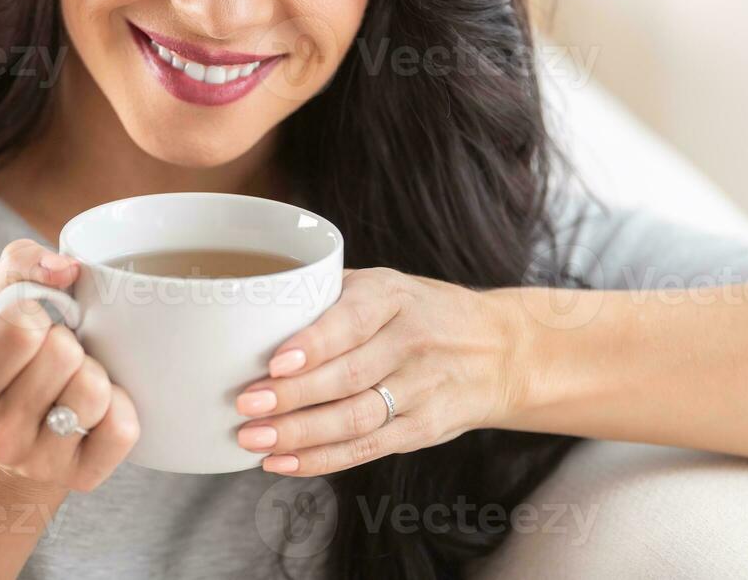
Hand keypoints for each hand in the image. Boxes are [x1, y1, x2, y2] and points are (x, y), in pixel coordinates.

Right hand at [0, 239, 139, 497]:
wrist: (0, 446)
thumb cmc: (1, 359)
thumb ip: (20, 264)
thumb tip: (67, 267)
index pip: (21, 324)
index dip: (36, 312)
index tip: (30, 325)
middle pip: (64, 353)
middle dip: (66, 341)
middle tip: (52, 357)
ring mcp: (38, 464)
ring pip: (96, 390)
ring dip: (94, 372)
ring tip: (72, 381)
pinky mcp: (81, 479)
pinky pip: (124, 427)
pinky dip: (120, 406)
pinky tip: (96, 409)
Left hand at [233, 267, 521, 474]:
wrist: (502, 351)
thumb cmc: (421, 312)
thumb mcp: (386, 285)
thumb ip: (330, 295)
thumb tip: (253, 311)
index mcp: (394, 297)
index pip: (351, 322)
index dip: (313, 345)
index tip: (274, 362)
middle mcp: (411, 342)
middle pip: (348, 376)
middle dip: (292, 396)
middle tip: (245, 405)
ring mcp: (422, 389)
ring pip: (355, 418)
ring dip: (300, 433)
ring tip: (253, 439)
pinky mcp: (425, 430)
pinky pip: (367, 448)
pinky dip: (322, 459)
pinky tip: (283, 462)